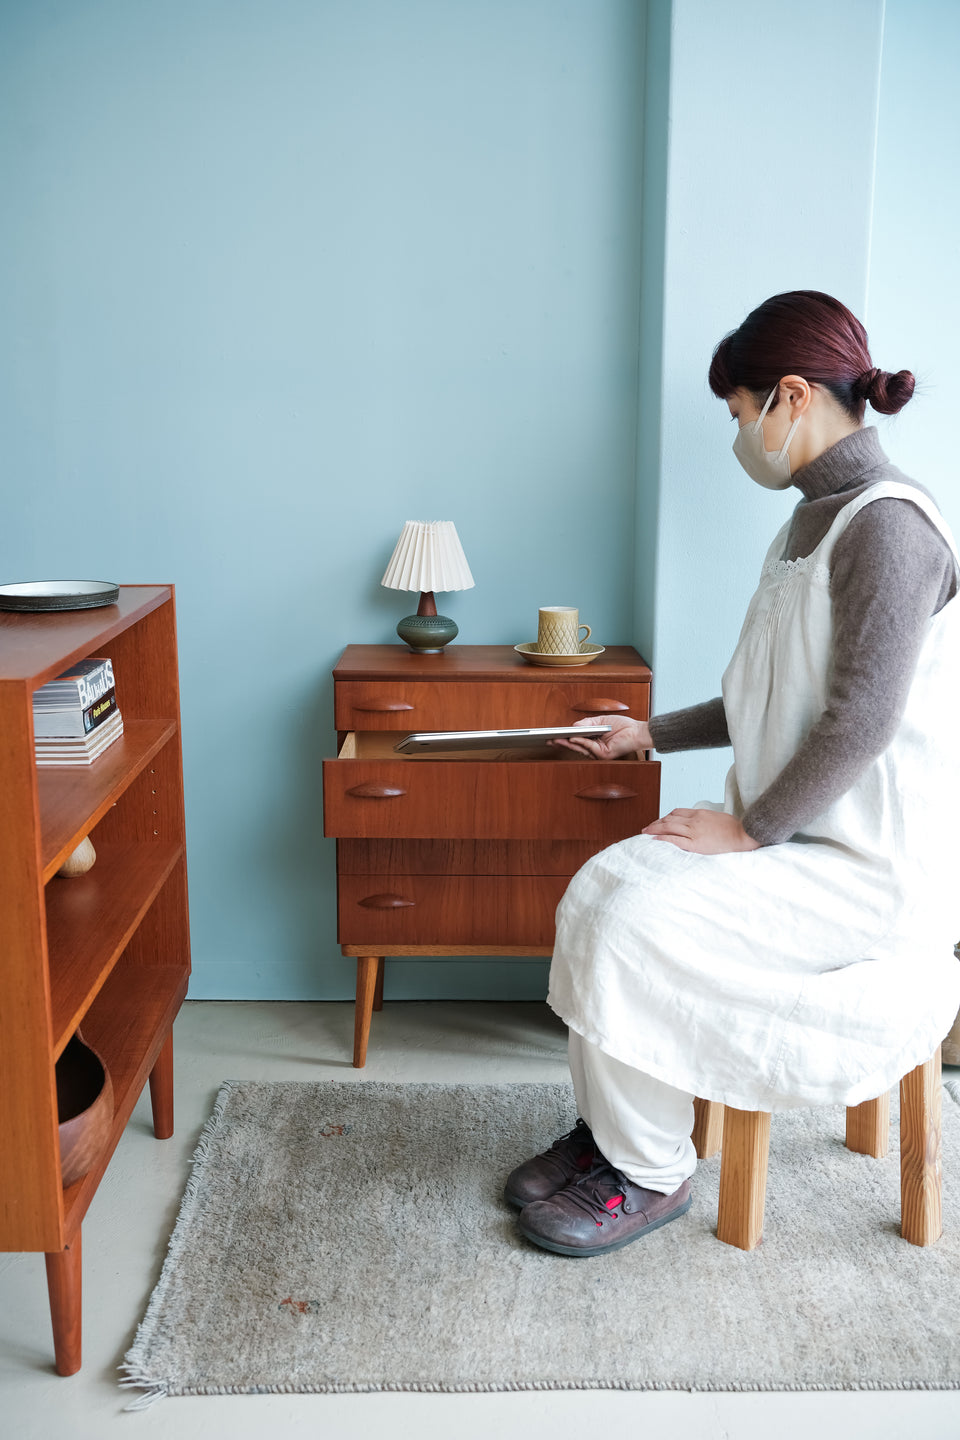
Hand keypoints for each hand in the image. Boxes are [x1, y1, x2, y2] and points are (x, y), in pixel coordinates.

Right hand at [550, 714, 650, 759]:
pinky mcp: (603, 755)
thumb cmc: (623, 725)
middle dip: (562, 742)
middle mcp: (595, 747)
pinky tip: (573, 737)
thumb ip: (586, 723)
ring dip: (568, 743)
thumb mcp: (600, 720)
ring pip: (580, 747)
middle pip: (576, 745)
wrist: (637, 731)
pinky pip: (589, 747)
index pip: (577, 738)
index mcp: (594, 739)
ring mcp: (599, 752)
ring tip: (557, 738)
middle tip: (550, 739)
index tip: (554, 734)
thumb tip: (572, 726)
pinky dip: (580, 742)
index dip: (566, 736)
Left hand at [641, 808, 760, 854]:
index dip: (665, 817)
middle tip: (647, 828)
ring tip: (645, 833)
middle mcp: (694, 820)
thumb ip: (706, 820)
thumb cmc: (736, 828)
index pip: (677, 812)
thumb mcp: (718, 818)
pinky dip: (663, 839)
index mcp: (700, 813)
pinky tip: (655, 840)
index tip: (660, 821)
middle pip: (669, 819)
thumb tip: (700, 825)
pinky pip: (674, 840)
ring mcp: (694, 831)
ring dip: (655, 829)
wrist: (744, 835)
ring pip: (668, 827)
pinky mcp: (695, 844)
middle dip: (656, 823)